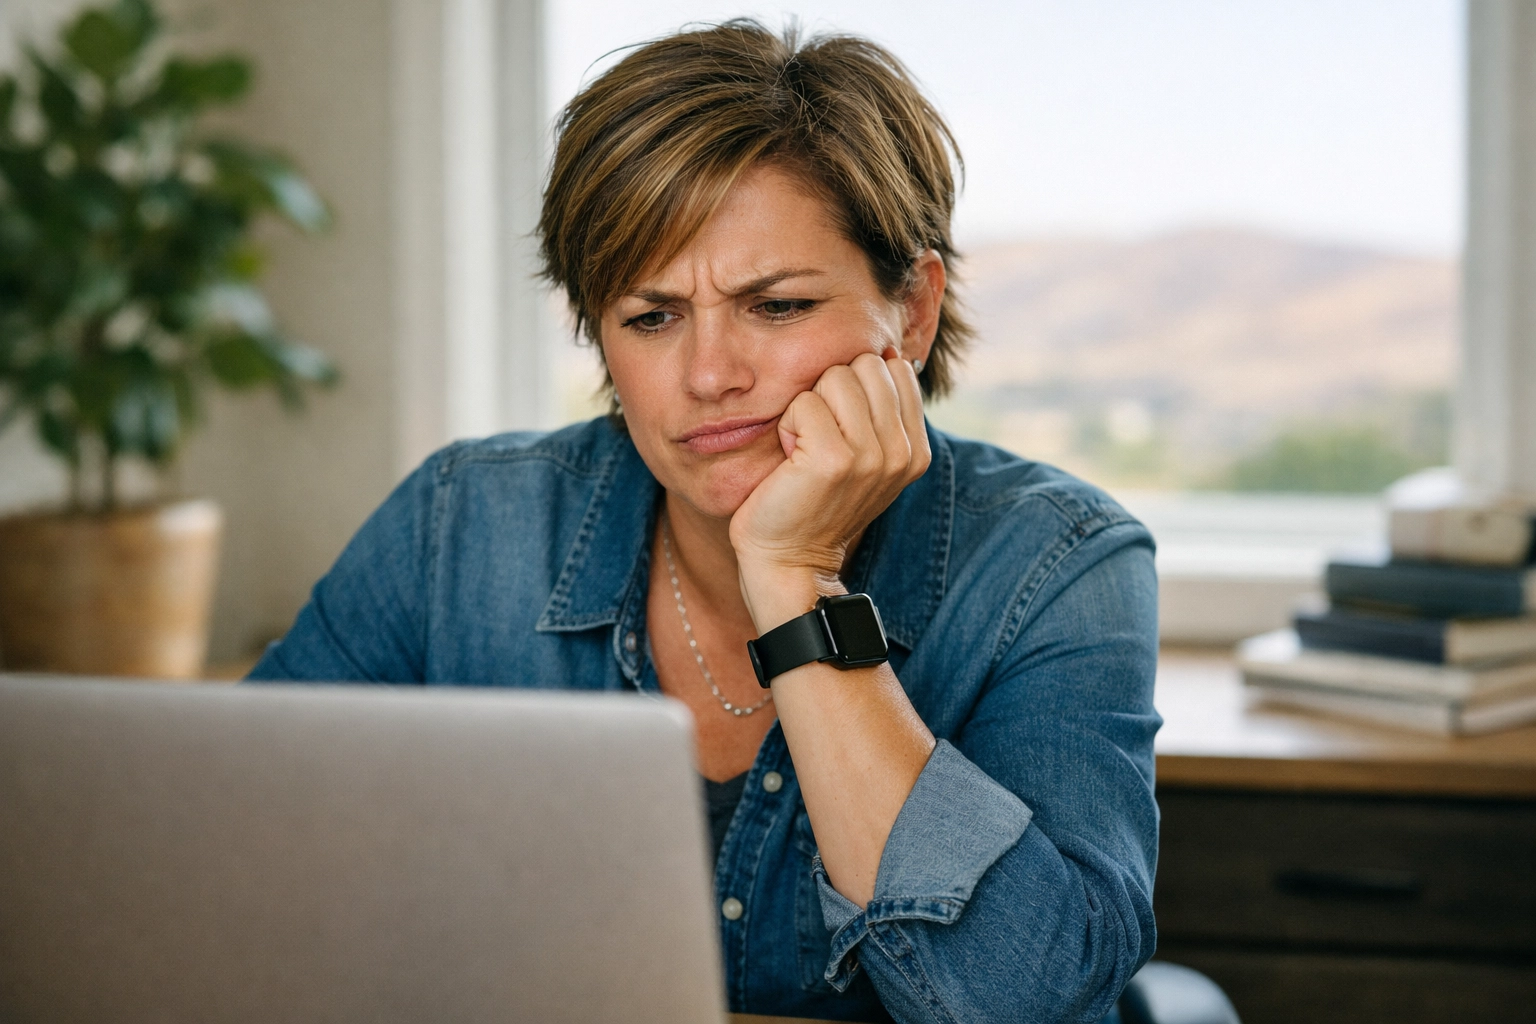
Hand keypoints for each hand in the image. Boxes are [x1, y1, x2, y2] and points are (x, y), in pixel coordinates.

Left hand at [729, 350, 930, 629]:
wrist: (790, 562)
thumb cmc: (814, 502)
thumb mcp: (864, 458)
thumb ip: (882, 412)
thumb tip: (886, 351)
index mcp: (916, 449)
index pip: (895, 369)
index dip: (857, 387)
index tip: (841, 429)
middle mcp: (902, 451)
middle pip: (866, 365)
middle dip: (832, 391)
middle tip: (819, 439)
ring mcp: (872, 456)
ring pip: (835, 377)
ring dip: (808, 407)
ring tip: (805, 449)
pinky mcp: (834, 460)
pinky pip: (804, 403)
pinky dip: (788, 425)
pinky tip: (790, 459)